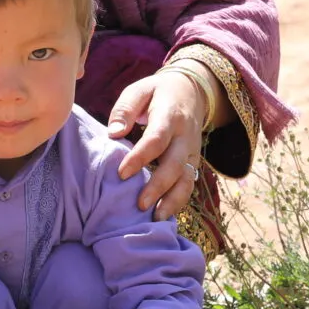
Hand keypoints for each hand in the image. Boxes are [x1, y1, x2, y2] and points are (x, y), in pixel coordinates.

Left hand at [108, 69, 209, 219]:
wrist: (191, 91)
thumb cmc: (156, 93)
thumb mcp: (139, 90)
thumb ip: (125, 109)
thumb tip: (114, 133)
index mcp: (170, 115)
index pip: (157, 139)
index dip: (140, 157)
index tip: (121, 173)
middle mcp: (185, 135)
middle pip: (175, 164)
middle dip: (158, 186)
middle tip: (139, 204)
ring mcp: (193, 150)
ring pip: (187, 178)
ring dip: (173, 200)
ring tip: (156, 218)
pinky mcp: (194, 161)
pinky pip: (189, 183)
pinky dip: (178, 200)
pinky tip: (163, 215)